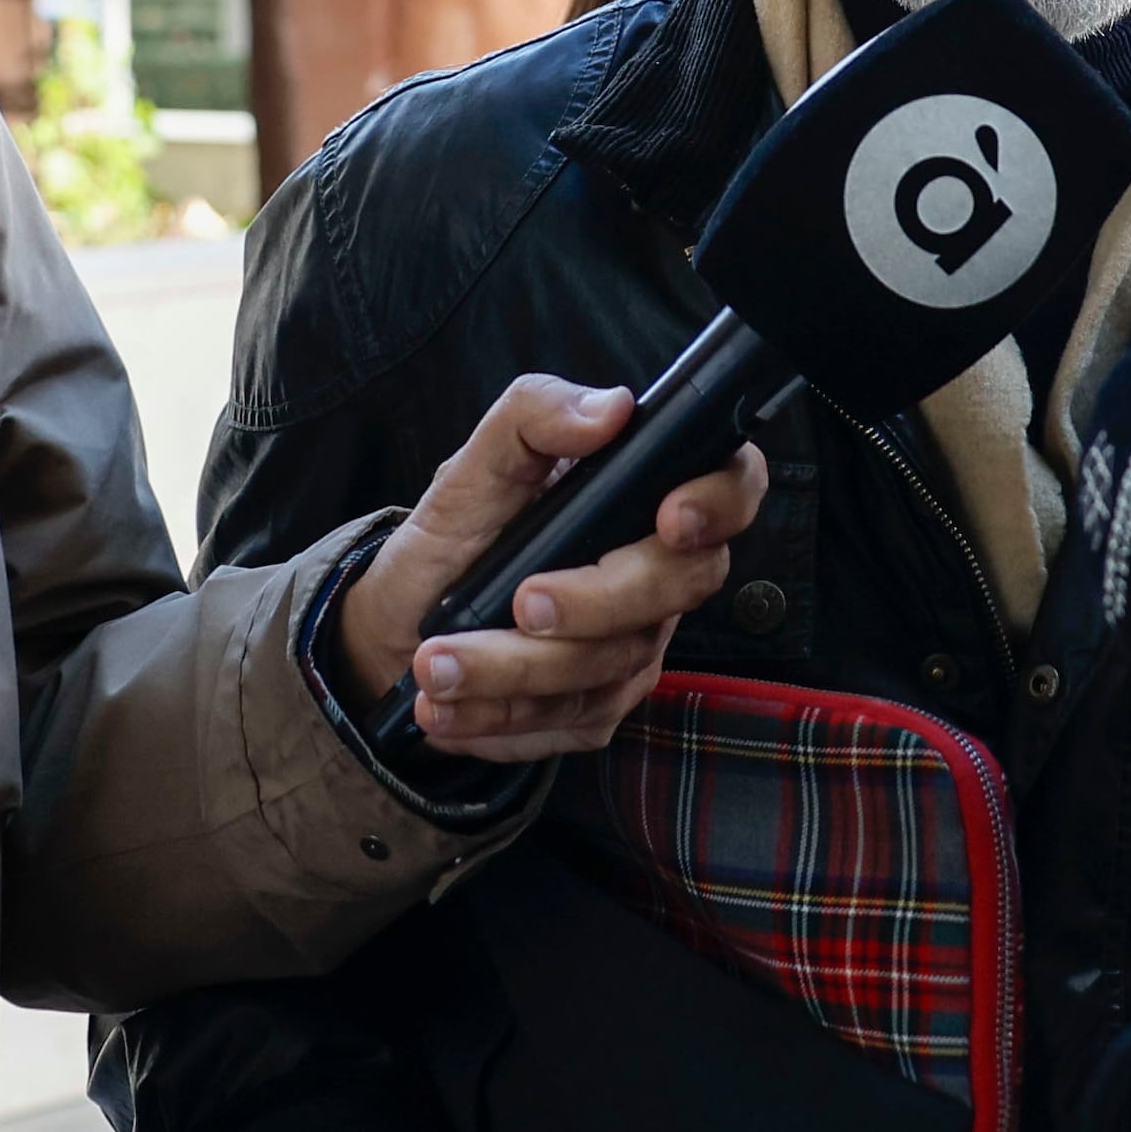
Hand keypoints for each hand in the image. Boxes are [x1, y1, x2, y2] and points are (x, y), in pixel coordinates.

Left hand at [336, 375, 769, 758]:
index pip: (729, 489)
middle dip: (597, 602)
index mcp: (641, 500)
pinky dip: (495, 716)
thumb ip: (535, 416)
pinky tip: (443, 706)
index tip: (669, 518)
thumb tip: (610, 409)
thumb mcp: (476, 465)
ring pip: (604, 668)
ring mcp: (630, 650)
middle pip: (674, 591)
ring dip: (512, 669)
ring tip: (436, 663)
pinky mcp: (593, 711)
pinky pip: (562, 722)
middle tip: (521, 601)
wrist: (401, 621)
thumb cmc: (455, 535)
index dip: (720, 503)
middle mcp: (654, 577)